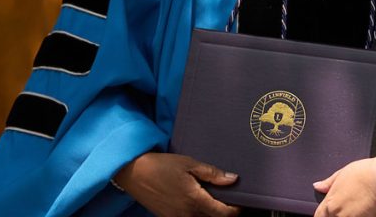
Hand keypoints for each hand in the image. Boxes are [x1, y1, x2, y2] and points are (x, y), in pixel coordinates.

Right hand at [113, 152, 240, 216]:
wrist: (134, 173)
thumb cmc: (162, 165)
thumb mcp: (189, 164)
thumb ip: (212, 173)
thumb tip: (233, 179)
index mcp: (194, 199)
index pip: (222, 213)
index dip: (235, 211)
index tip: (240, 204)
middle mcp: (186, 213)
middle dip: (223, 213)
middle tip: (228, 200)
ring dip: (209, 214)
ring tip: (212, 200)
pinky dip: (197, 214)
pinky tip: (197, 202)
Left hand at [313, 149, 375, 216]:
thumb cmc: (365, 172)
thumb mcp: (342, 173)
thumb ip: (328, 183)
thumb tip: (317, 186)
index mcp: (330, 204)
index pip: (319, 216)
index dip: (324, 215)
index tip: (329, 212)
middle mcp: (339, 215)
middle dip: (337, 215)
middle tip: (348, 208)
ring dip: (349, 215)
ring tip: (358, 208)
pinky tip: (366, 211)